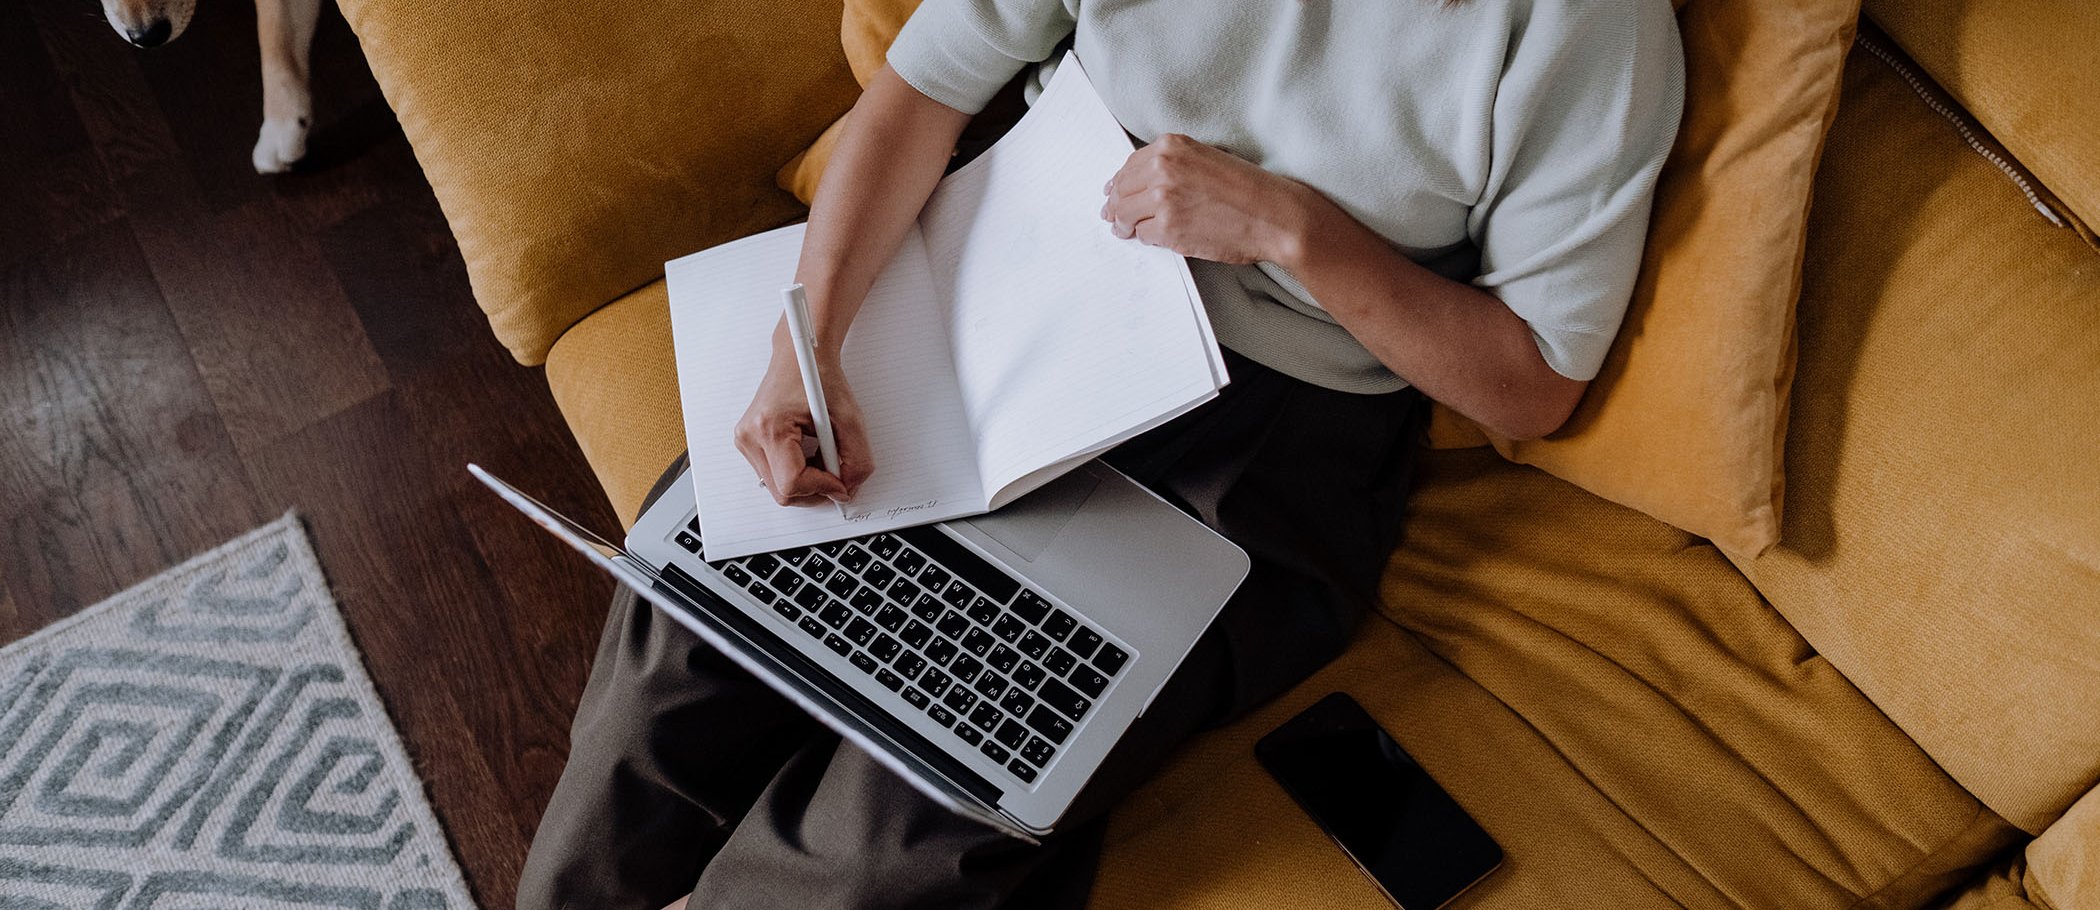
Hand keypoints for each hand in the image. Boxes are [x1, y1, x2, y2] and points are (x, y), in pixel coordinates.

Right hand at [734, 334, 873, 506]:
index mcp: (770, 426)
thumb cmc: (819, 377)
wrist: (800, 357)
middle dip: (816, 488)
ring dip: (807, 481)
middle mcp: (750, 436)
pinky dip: (798, 473)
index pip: (792, 483)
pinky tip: (810, 453)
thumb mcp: (850, 418)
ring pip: (779, 488)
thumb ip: (857, 460)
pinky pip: (775, 476)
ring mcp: (746, 441)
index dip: (823, 488)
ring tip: (823, 454)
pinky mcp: (749, 444)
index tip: (842, 482)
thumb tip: (848, 490)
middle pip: (783, 492)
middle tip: (837, 471)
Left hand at [1099, 133, 1318, 265]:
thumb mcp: (1206, 159)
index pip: (1130, 165)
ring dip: (1124, 225)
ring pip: (1125, 214)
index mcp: (1171, 146)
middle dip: (1115, 205)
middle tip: (1112, 216)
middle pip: (1121, 190)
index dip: (1120, 182)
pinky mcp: (1168, 228)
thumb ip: (1172, 165)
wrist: (1274, 215)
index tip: (1113, 192)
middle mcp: (1163, 168)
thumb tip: (1141, 183)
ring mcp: (1163, 199)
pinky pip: (1142, 235)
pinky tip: (1151, 238)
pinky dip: (1145, 238)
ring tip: (1124, 231)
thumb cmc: (1249, 190)